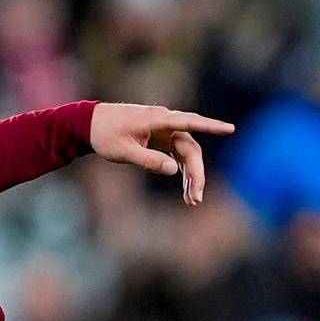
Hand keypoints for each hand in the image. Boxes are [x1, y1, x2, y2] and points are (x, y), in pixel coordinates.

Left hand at [88, 103, 234, 204]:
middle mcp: (165, 122)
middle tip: (196, 199)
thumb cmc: (105, 136)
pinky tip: (185, 187)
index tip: (230, 129)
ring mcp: (163, 129)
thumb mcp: (123, 152)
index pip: (189, 122)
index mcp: (157, 120)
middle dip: (196, 174)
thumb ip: (148, 160)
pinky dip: (180, 168)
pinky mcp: (160, 136)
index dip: (210, 126)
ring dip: (190, 175)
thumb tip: (173, 171)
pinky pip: (176, 153)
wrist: (89, 124)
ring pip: (185, 152)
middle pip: (190, 148)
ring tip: (191, 200)